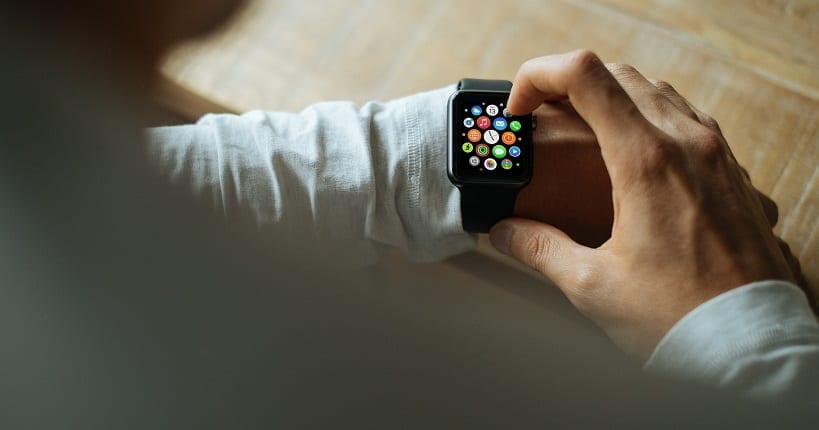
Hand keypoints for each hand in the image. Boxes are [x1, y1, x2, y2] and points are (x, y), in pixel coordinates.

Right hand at [489, 51, 796, 359]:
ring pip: (657, 92)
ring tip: (583, 134)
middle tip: (542, 118)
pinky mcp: (733, 172)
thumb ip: (540, 249)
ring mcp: (717, 154)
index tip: (521, 110)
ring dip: (612, 98)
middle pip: (619, 75)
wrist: (749, 342)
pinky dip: (649, 119)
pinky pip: (688, 119)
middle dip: (569, 85)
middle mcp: (687, 143)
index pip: (585, 76)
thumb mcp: (592, 286)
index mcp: (646, 160)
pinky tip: (634, 157)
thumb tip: (505, 233)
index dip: (538, 78)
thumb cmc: (678, 316)